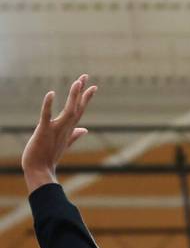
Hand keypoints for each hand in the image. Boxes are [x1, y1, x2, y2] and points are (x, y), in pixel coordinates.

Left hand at [22, 74, 96, 192]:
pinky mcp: (43, 131)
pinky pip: (46, 116)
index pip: (80, 110)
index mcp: (68, 129)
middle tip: (85, 76)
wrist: (39, 171)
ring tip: (77, 82)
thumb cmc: (49, 158)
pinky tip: (51, 93)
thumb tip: (84, 130)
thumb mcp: (64, 144)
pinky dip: (49, 105)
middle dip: (82, 92)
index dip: (86, 98)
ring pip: (68, 110)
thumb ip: (75, 135)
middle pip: (77, 107)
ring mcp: (56, 129)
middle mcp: (65, 128)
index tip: (92, 87)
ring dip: (73, 96)